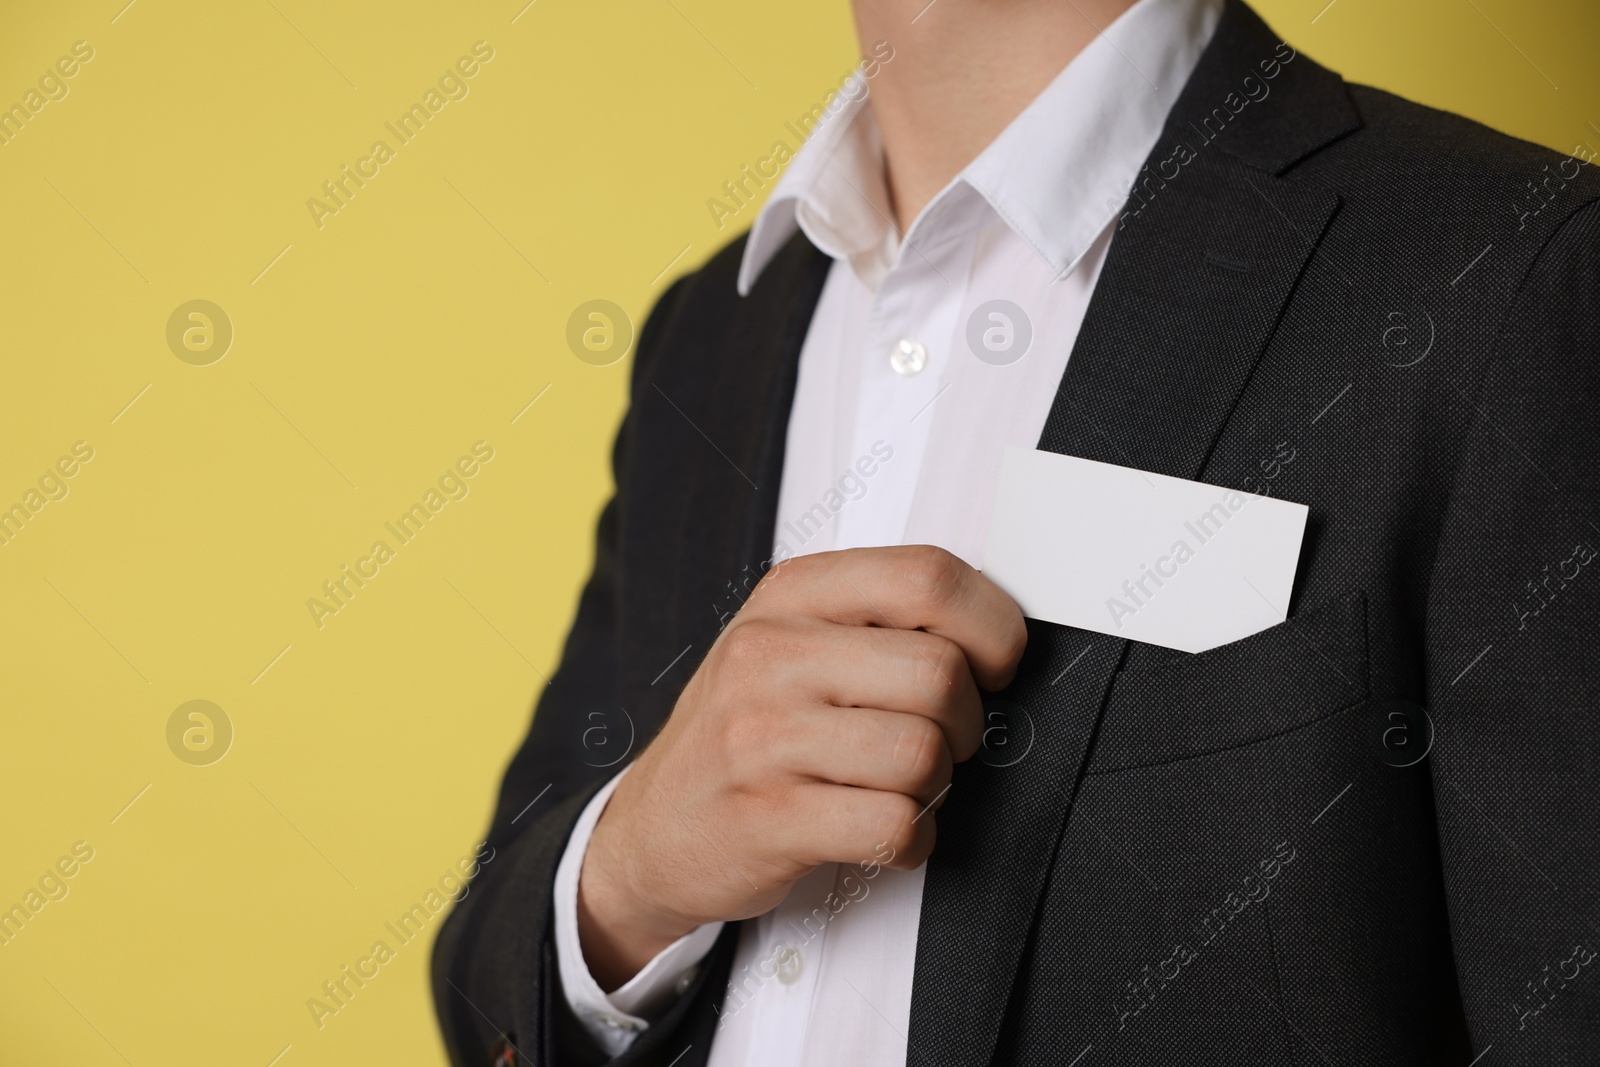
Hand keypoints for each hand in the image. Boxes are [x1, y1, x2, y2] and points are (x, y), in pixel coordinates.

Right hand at [576, 545, 1025, 989]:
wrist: (655, 824)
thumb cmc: (746, 729)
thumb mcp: (792, 640)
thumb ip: (878, 619)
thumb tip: (997, 632)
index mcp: (791, 594)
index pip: (927, 575)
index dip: (991, 625)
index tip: (994, 664)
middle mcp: (770, 653)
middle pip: (939, 672)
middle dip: (965, 722)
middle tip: (941, 741)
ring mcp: (761, 736)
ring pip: (922, 753)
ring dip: (934, 785)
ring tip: (898, 786)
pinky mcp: (767, 817)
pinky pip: (893, 826)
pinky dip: (911, 840)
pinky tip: (882, 830)